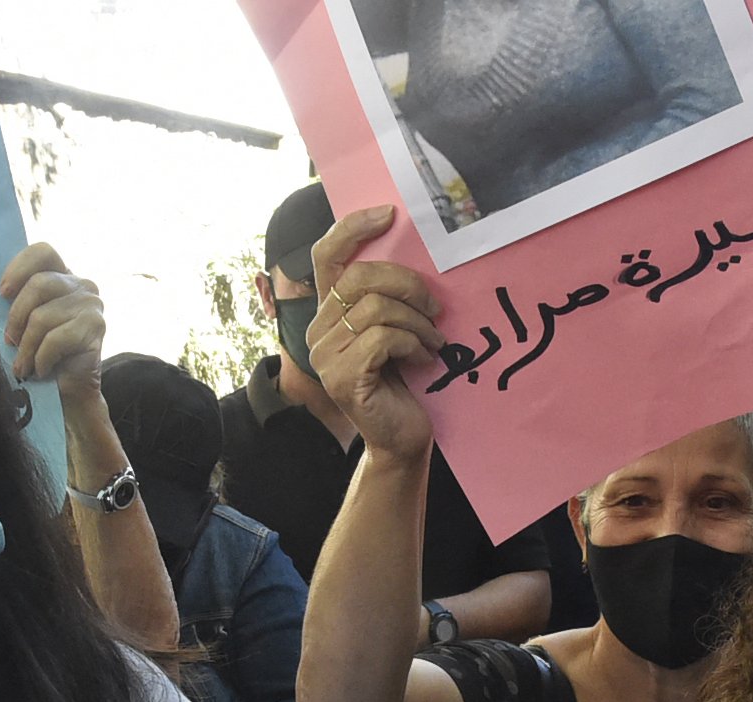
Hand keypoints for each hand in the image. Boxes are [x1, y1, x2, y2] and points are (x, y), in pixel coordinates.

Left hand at [0, 244, 105, 399]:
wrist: (69, 393)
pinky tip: (41, 370)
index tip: (2, 292)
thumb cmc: (41, 355)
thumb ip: (16, 301)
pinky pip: (56, 338)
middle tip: (9, 341)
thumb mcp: (25, 322)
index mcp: (63, 277)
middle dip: (17, 316)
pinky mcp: (97, 327)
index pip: (43, 252)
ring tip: (23, 365)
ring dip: (27, 346)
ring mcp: (92, 305)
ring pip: (43, 316)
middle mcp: (82, 285)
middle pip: (39, 284)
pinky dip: (42, 358)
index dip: (19, 268)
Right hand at [307, 206, 446, 463]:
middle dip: (408, 285)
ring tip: (433, 340)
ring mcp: (325, 356)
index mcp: (328, 313)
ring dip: (417, 321)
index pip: (327, 256)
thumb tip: (412, 251)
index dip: (353, 228)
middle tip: (435, 308)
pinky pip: (383, 338)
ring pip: (376, 308)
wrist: (401, 437)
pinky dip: (413, 344)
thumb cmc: (403, 381)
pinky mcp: (342, 378)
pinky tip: (424, 359)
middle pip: (360, 277)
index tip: (390, 214)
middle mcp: (317, 331)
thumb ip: (386, 297)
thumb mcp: (394, 329)